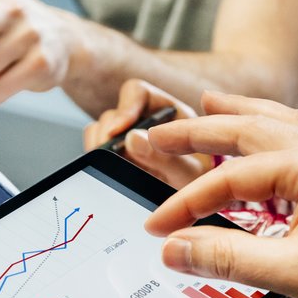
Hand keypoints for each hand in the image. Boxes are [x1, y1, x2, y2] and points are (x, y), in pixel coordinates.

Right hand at [83, 80, 208, 187]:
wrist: (195, 203)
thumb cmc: (202, 182)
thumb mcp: (191, 173)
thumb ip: (167, 158)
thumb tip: (131, 139)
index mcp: (168, 112)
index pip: (138, 93)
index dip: (124, 108)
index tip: (116, 131)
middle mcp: (144, 120)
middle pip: (112, 115)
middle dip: (106, 138)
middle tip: (108, 161)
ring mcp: (127, 138)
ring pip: (99, 132)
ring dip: (100, 151)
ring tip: (111, 170)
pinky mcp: (115, 156)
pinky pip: (95, 151)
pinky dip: (97, 162)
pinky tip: (110, 176)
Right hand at [143, 98, 297, 297]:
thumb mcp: (295, 273)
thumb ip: (228, 258)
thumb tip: (175, 250)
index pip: (232, 178)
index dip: (186, 203)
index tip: (157, 228)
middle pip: (251, 127)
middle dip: (199, 128)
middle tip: (157, 133)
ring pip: (281, 120)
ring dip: (240, 112)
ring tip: (208, 101)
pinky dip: (273, 124)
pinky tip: (266, 130)